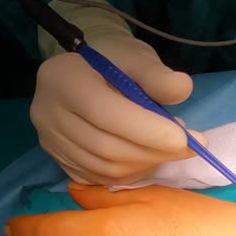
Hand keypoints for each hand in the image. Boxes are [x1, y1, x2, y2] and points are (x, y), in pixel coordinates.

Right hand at [31, 0, 206, 184]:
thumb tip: (182, 89)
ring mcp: (51, 141)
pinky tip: (148, 158)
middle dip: (152, 151)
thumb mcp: (136, 57)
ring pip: (104, 167)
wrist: (87, 71)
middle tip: (188, 147)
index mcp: (62, 78)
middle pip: (105, 146)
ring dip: (145, 164)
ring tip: (170, 149)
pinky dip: (130, 173)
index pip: (103, 112)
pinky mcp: (59, 161)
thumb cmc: (113, 60)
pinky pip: (100, 178)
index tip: (183, 138)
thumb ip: (157, 74)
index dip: (145, 130)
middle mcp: (47, 113)